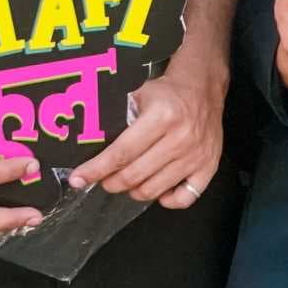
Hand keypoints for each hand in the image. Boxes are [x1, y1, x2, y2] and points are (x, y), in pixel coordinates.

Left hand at [71, 71, 224, 207]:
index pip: (121, 153)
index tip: (78, 179)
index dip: (96, 169)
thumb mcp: (138, 94)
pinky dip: (168, 200)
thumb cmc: (166, 92)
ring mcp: (196, 155)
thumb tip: (88, 142)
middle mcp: (180, 138)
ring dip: (133, 191)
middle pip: (134, 175)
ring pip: (154, 189)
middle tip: (103, 180)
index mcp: (161, 117)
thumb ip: (117, 117)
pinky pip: (186, 197)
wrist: (203, 87)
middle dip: (111, 182)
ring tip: (127, 182)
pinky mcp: (209, 166)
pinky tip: (157, 191)